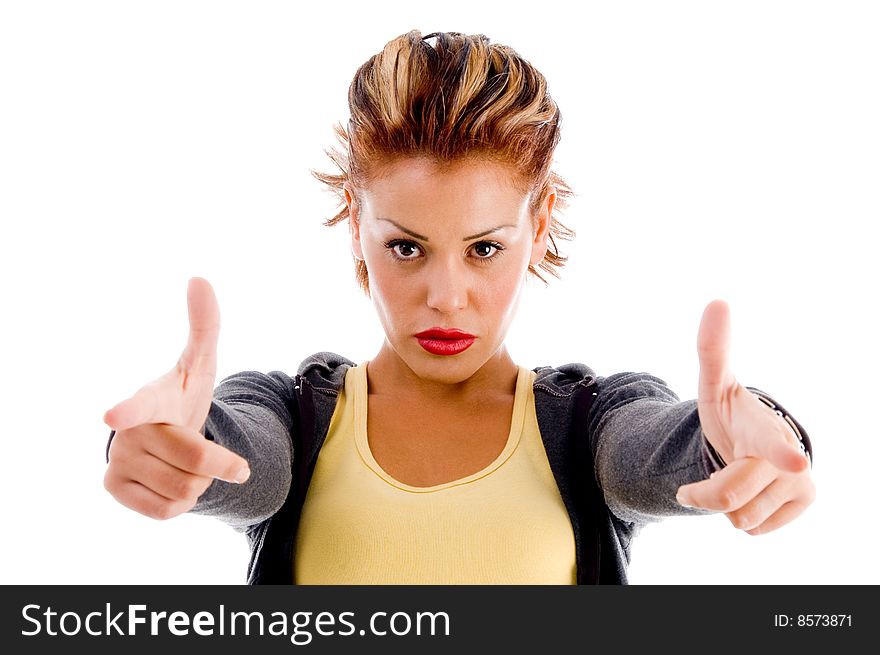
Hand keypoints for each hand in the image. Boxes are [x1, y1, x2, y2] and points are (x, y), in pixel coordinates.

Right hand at [103, 278, 249, 519]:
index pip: (140, 404)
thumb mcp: (199, 365)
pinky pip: (168, 511)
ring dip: (203, 483)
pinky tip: (173, 482)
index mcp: (150, 398)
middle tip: (225, 460)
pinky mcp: (114, 490)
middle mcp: (126, 430)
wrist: (163, 436)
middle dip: (221, 463)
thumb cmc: (182, 397)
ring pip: (186, 491)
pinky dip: (184, 502)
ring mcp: (115, 460)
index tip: (113, 415)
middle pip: (195, 461)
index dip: (129, 410)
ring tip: (188, 464)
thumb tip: (199, 279)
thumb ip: (204, 325)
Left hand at [675, 300, 814, 534]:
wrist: (755, 443)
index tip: (793, 462)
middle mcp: (789, 458)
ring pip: (738, 518)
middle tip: (697, 484)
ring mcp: (802, 484)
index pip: (772, 445)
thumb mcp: (715, 385)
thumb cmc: (733, 414)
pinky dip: (742, 516)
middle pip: (727, 497)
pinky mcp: (803, 503)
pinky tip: (751, 493)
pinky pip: (754, 530)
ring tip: (735, 479)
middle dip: (702, 493)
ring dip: (722, 506)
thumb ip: (712, 348)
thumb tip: (717, 300)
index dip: (781, 454)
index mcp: (763, 429)